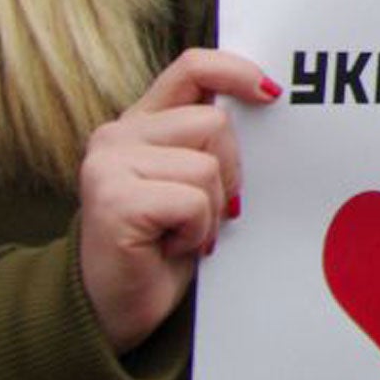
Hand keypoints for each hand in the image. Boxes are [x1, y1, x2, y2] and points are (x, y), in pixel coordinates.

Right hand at [76, 48, 279, 354]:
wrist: (113, 312)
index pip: (192, 67)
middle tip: (206, 213)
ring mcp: (108, 164)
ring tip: (180, 233)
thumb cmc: (162, 246)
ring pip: (206, 166)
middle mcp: (117, 134)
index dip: (235, 71)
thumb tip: (266, 103)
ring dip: (210, 209)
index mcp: (141, 122)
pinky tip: (168, 247)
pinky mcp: (112, 199)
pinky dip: (195, 231)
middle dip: (229, 172)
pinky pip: (192, 201)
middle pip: (214, 123)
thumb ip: (209, 143)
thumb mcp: (192, 183)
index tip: (270, 94)